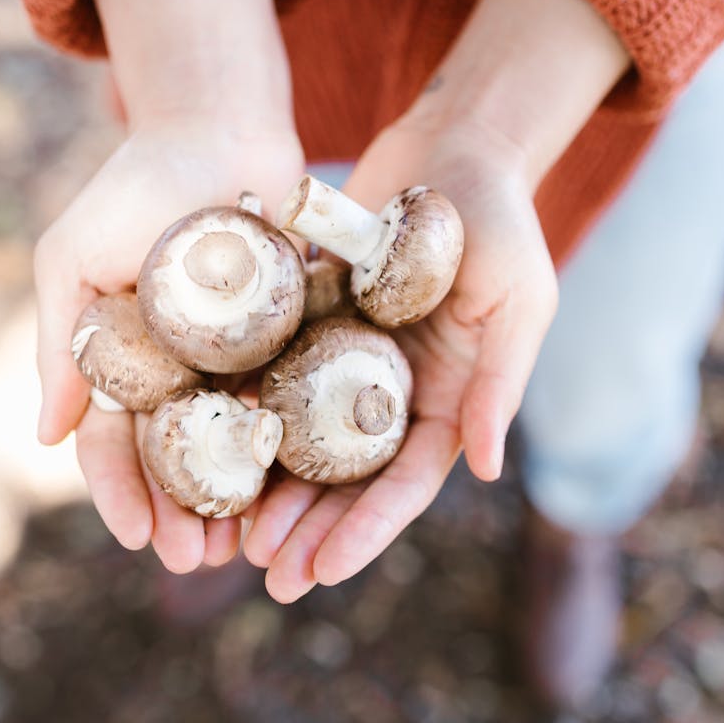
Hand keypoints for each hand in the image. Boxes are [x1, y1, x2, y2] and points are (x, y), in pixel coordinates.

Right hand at [35, 122, 303, 569]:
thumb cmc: (134, 187)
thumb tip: (44, 439)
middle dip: (185, 513)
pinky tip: (299, 490)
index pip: (116, 443)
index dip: (122, 493)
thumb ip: (60, 345)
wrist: (219, 126)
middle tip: (199, 561)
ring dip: (237, 499)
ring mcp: (236, 358)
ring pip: (235, 445)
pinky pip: (290, 401)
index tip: (140, 538)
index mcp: (124, 360)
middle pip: (179, 459)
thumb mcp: (73, 260)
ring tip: (247, 547)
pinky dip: (290, 447)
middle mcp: (179, 369)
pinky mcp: (289, 336)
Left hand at [242, 0, 628, 601]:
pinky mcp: (314, 325)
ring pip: (305, 442)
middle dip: (310, 531)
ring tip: (231, 539)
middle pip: (348, 479)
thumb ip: (499, 383)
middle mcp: (396, 392)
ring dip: (273, 492)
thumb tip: (485, 470)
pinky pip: (276, 380)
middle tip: (267, 576)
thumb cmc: (500, 221)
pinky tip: (206, 450)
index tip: (322, 571)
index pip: (406, 482)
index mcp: (451, 399)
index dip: (365, 531)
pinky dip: (248, 418)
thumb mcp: (517, 299)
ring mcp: (352, 361)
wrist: (454, 146)